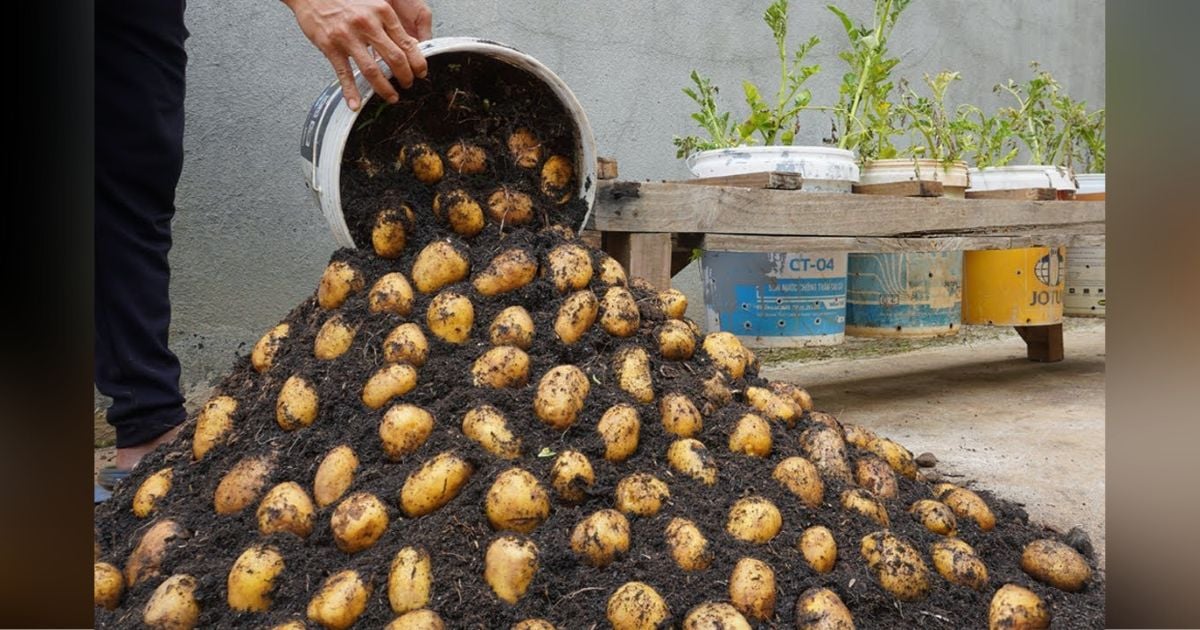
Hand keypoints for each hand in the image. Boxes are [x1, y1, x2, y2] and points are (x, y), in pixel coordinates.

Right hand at [284, 0, 432, 110]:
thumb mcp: (373, 4)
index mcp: (382, 12)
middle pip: (395, 58)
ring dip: (384, 88)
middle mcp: (367, 24)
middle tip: (408, 85)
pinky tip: (355, 103)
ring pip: (372, 70)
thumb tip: (409, 46)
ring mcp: (348, 36)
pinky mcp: (331, 46)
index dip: (417, 62)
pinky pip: (344, 74)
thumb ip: (389, 24)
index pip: (407, 43)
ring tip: (391, 97)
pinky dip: (351, 92)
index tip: (421, 72)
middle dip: (405, 77)